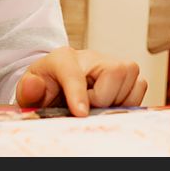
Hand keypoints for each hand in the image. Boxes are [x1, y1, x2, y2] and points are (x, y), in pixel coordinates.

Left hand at [16, 47, 146, 115]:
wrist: (58, 85)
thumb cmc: (46, 87)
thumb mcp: (29, 90)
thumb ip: (29, 90)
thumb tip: (33, 86)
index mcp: (64, 58)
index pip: (74, 72)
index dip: (78, 93)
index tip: (80, 113)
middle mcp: (92, 57)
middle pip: (115, 70)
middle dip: (104, 97)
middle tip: (88, 107)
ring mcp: (111, 63)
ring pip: (132, 77)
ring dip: (118, 100)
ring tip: (98, 105)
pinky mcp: (127, 74)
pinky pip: (141, 85)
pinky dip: (129, 100)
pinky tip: (111, 104)